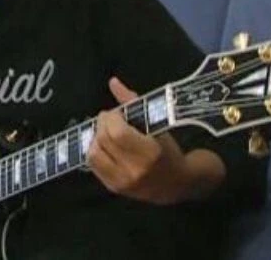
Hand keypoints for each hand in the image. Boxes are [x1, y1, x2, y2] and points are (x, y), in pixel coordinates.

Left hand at [86, 77, 191, 204]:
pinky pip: (92, 165)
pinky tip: (104, 145)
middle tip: (110, 119)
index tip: (117, 112)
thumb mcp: (156, 124)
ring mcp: (122, 182)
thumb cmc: (169, 149)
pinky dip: (94, 151)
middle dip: (102, 124)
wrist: (178, 183)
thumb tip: (112, 82)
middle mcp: (134, 170)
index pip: (117, 132)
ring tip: (106, 132)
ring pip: (93, 153)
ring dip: (95, 137)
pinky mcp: (114, 188)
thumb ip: (132, 101)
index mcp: (149, 153)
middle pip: (103, 140)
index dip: (112, 117)